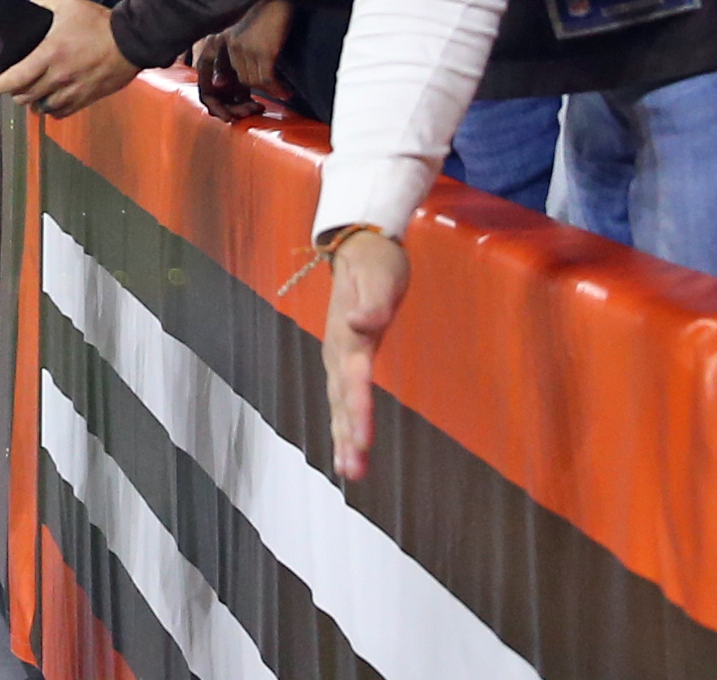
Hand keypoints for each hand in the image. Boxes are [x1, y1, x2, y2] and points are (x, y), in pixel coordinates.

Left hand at [0, 0, 140, 115]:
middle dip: (16, 90)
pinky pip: (61, 112)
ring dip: (34, 100)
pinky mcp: (85, 98)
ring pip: (41, 107)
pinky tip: (53, 97)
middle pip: (24, 97)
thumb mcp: (67, 2)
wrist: (131, 39)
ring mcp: (72, 90)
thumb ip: (42, 2)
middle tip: (17, 81)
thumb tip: (29, 5)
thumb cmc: (101, 24)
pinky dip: (53, 108)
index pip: (14, 79)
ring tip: (35, 89)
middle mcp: (58, 76)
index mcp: (50, 53)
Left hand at [192, 0, 291, 119]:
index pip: (205, 75)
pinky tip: (286, 92)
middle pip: (232, 83)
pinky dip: (277, 90)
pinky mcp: (262, 51)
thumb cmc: (260, 12)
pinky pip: (267, 81)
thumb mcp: (239, 33)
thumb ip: (230, 57)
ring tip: (281, 93)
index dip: (214, 97)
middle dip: (242, 101)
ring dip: (267, 92)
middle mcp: (225, 44)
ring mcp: (243, 48)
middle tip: (255, 108)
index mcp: (216, 39)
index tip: (230, 107)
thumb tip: (222, 86)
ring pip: (250, 83)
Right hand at [322, 229, 408, 482]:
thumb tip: (361, 322)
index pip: (354, 380)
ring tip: (350, 471)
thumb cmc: (375, 259)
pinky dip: (344, 423)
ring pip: (338, 404)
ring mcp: (338, 356)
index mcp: (348, 336)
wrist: (358, 243)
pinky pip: (342, 397)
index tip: (364, 441)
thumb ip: (371, 301)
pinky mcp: (345, 358)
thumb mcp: (379, 274)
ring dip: (343, 437)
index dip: (359, 411)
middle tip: (354, 472)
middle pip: (341, 401)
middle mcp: (338, 351)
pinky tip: (348, 444)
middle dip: (348, 437)